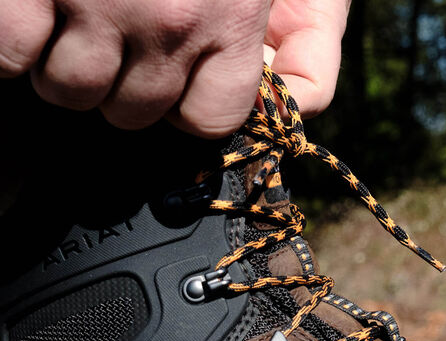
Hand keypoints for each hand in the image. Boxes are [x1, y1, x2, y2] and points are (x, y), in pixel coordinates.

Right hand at [0, 0, 348, 136]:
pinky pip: (8, 54)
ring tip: (69, 12)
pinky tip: (30, 7)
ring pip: (70, 91)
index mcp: (233, 16)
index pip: (210, 119)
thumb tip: (295, 107)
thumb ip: (310, 41)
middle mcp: (169, 18)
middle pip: (133, 113)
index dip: (186, 104)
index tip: (173, 76)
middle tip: (111, 31)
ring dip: (61, 62)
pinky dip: (11, 42)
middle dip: (119, 81)